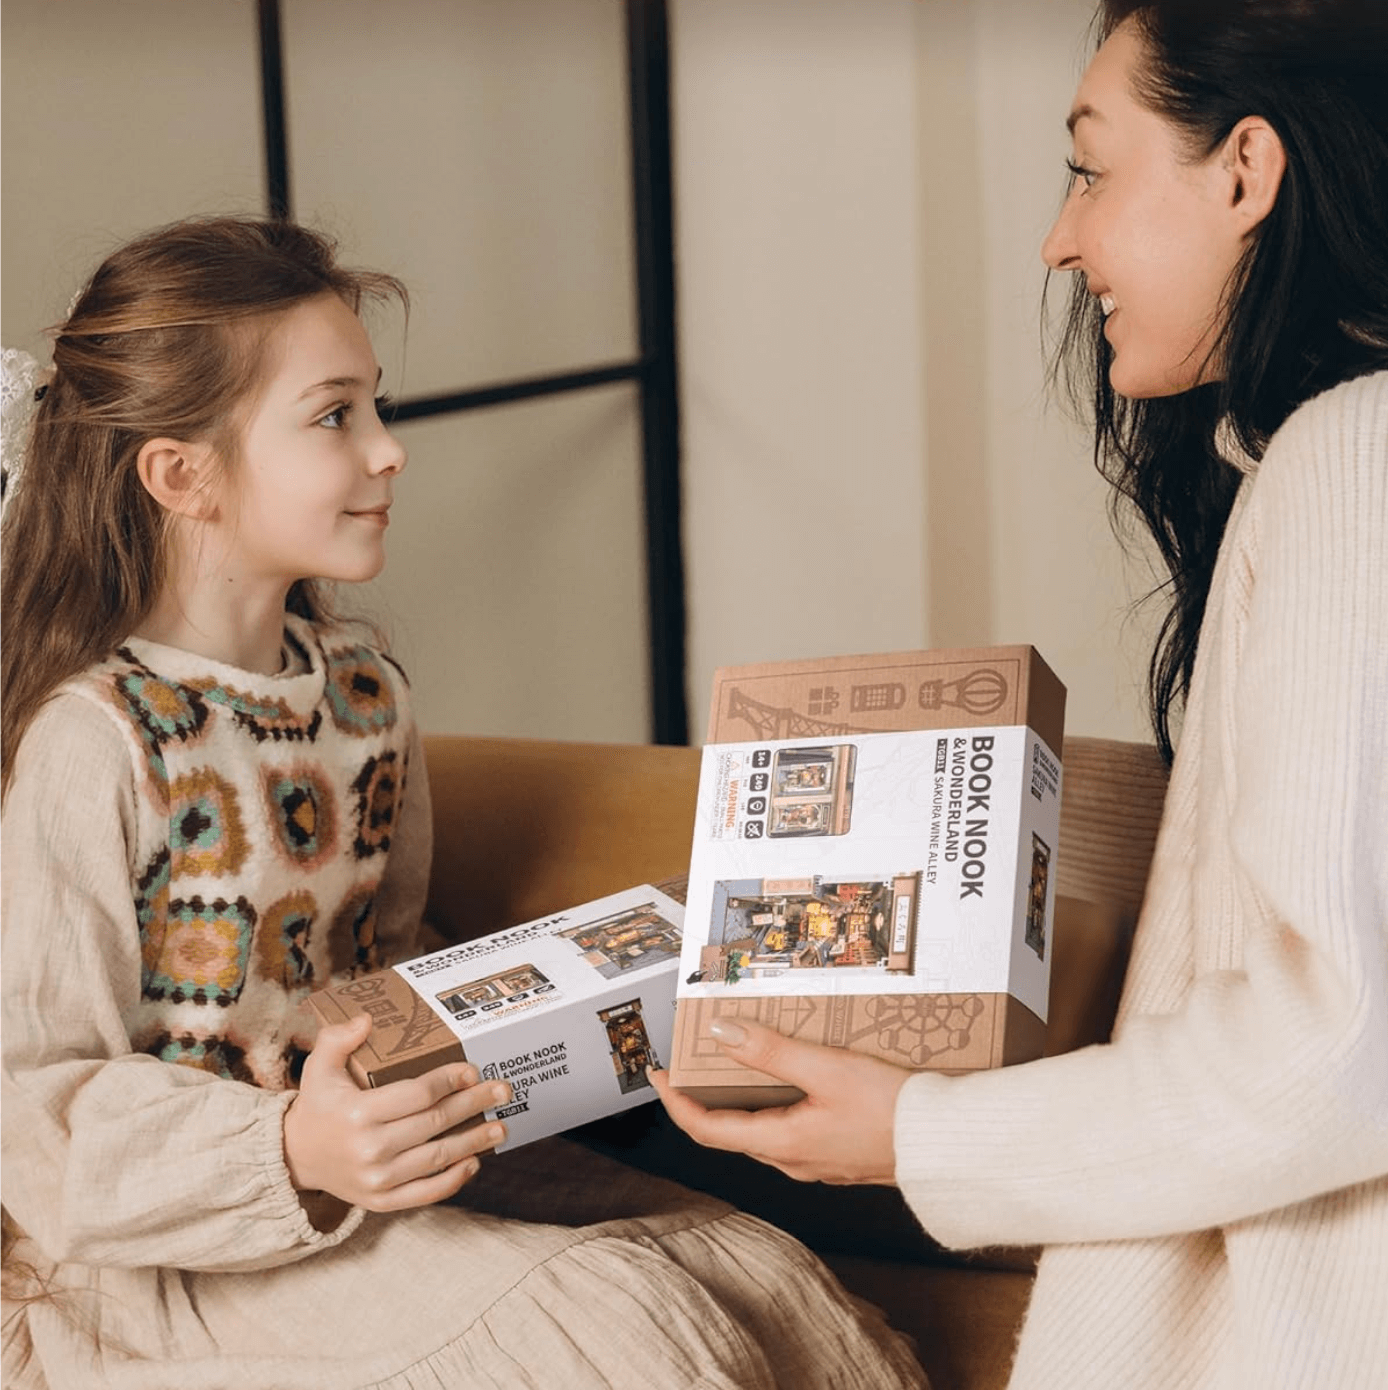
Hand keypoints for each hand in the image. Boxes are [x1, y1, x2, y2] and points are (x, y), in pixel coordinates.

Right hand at [283, 1014, 510, 1211]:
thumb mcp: (318, 1067)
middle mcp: (369, 1148)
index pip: (416, 1094)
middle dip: (473, 1104)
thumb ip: (338, 1038)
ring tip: (500, 1126)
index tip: (473, 1069)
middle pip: (434, 1123)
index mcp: (358, 1113)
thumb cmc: (318, 1105)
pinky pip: (426, 1193)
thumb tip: (367, 1020)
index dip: (449, 1080)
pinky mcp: (382, 1201)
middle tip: (502, 1090)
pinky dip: (453, 1179)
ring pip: (437, 1158)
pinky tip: (475, 1161)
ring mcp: (377, 1179)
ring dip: (474, 1141)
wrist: (295, 1156)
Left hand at [649, 1019, 910, 1184]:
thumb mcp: (826, 1069)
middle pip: (731, 1129)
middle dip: (705, 1094)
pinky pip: (790, 1127)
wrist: (945, 1143)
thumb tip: (720, 1033)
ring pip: (762, 1128)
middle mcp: (793, 1159)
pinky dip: (775, 1101)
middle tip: (693, 1058)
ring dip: (742, 1096)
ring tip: (737, 1056)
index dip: (675, 1101)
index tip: (658, 1073)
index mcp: (782, 1143)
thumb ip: (770, 1051)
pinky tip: (790, 1075)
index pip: (706, 1129)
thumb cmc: (892, 1109)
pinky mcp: (837, 1153)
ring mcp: (815, 1160)